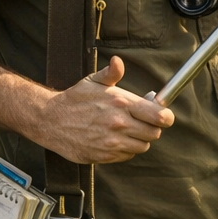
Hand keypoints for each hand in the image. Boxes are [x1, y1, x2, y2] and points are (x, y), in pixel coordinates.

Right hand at [47, 56, 173, 163]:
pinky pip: (127, 156)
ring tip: (127, 130)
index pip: (159, 116)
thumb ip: (112, 73)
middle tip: (143, 121)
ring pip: (142, 146)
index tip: (164, 115)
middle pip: (154, 133)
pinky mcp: (104, 156)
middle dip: (152, 127)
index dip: (166, 116)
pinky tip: (115, 139)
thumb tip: (118, 62)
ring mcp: (112, 143)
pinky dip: (125, 149)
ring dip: (139, 139)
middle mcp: (119, 124)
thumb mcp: (93, 81)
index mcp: (121, 104)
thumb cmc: (74, 100)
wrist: (50, 121)